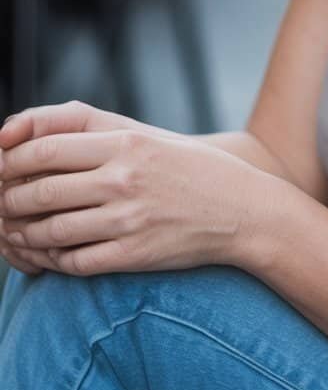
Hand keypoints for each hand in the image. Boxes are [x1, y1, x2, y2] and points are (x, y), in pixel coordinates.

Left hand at [0, 120, 260, 276]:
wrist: (241, 209)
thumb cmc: (185, 165)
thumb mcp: (142, 133)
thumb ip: (86, 125)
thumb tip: (23, 129)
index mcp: (125, 143)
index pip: (46, 150)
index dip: (11, 162)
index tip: (0, 168)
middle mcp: (124, 179)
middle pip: (41, 192)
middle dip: (8, 201)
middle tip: (1, 205)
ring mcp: (129, 220)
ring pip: (52, 232)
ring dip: (24, 235)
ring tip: (15, 231)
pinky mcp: (134, 255)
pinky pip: (76, 263)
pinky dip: (52, 261)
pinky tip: (46, 255)